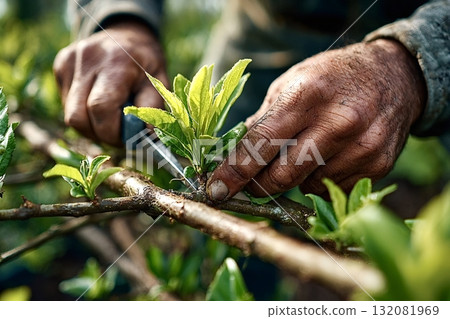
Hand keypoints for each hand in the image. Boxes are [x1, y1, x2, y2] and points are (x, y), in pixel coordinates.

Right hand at [53, 20, 167, 145]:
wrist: (127, 33)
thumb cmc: (145, 63)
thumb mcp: (158, 81)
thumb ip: (152, 107)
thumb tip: (146, 135)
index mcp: (116, 62)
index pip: (100, 108)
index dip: (112, 132)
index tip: (127, 137)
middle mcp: (87, 59)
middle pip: (78, 117)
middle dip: (99, 134)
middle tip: (118, 133)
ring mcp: (69, 62)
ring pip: (70, 116)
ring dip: (91, 127)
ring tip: (110, 118)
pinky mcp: (60, 66)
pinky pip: (67, 105)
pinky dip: (84, 113)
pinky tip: (98, 103)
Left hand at [207, 39, 425, 199]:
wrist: (395, 77)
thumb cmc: (332, 78)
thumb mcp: (291, 83)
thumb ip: (263, 121)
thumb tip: (234, 157)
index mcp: (307, 95)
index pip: (260, 144)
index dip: (234, 172)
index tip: (216, 190)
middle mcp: (337, 122)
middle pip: (282, 176)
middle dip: (259, 185)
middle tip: (251, 182)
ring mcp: (361, 147)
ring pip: (307, 186)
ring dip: (295, 178)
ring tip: (307, 149)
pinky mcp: (377, 166)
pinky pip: (332, 190)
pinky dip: (320, 180)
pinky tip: (329, 157)